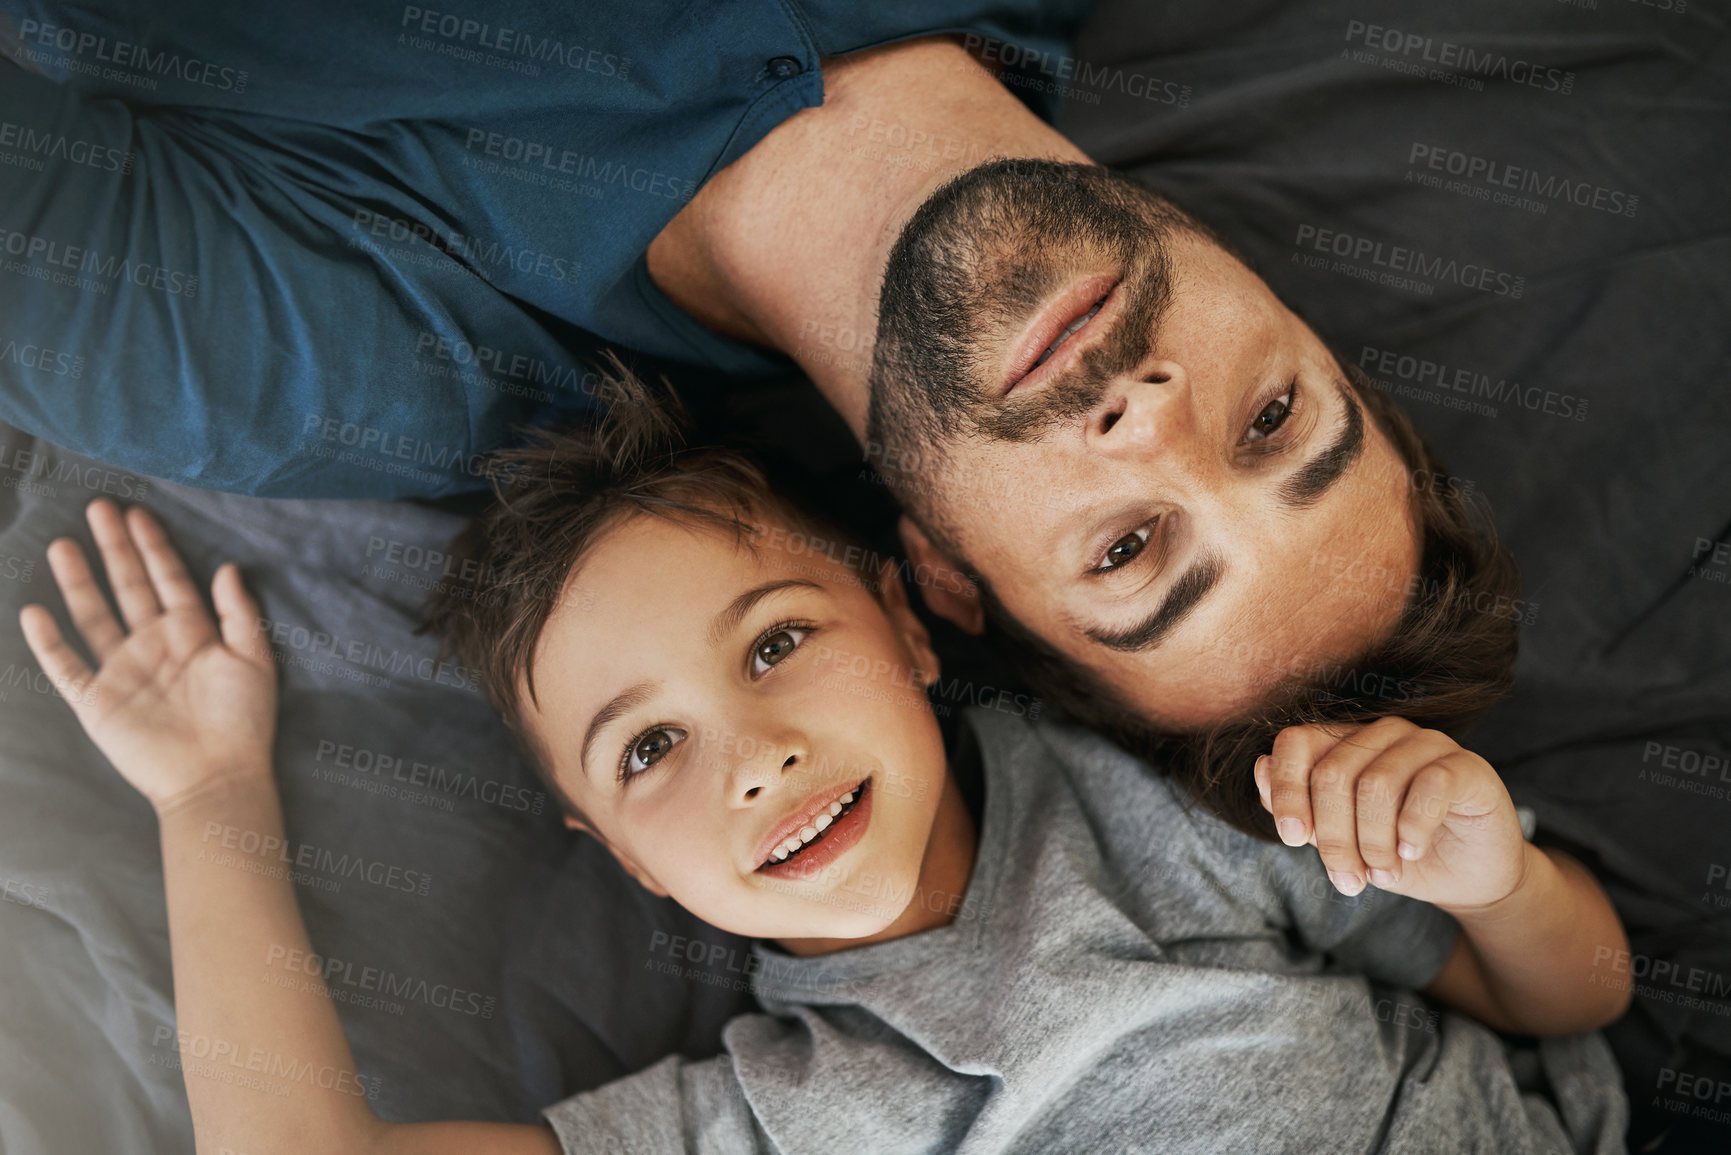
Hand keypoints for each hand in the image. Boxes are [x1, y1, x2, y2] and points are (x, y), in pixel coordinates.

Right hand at [19, 500, 277, 813]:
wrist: (217, 777)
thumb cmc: (244, 721)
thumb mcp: (254, 661)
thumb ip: (239, 614)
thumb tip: (228, 567)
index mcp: (192, 633)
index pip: (169, 579)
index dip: (154, 547)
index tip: (138, 513)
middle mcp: (153, 645)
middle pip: (128, 587)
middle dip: (114, 548)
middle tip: (98, 508)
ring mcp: (122, 671)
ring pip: (94, 615)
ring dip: (78, 581)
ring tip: (63, 544)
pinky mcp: (98, 702)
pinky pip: (66, 667)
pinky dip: (48, 642)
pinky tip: (35, 612)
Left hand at [1253, 717, 1527, 910]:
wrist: (1465, 878)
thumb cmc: (1393, 853)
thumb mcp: (1337, 839)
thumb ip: (1296, 807)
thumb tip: (1260, 768)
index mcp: (1345, 743)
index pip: (1295, 743)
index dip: (1287, 789)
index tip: (1293, 839)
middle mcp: (1382, 733)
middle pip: (1333, 774)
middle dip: (1333, 837)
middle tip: (1348, 880)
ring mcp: (1426, 743)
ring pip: (1376, 783)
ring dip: (1373, 842)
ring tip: (1383, 873)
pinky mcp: (1466, 766)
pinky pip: (1428, 787)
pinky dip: (1412, 828)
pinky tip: (1412, 852)